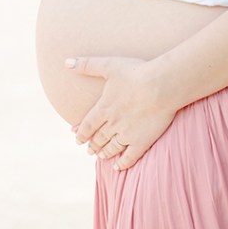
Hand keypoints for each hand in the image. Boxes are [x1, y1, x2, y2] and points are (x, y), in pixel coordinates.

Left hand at [66, 55, 176, 170]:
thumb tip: (66, 62)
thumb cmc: (136, 73)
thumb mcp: (109, 65)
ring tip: (100, 156)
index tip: (77, 138)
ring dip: (104, 153)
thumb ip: (87, 64)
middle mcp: (113, 124)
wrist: (161, 86)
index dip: (81, 133)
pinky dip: (122, 163)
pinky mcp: (142, 141)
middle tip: (88, 150)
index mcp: (103, 108)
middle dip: (92, 144)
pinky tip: (117, 166)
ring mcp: (127, 134)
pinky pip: (130, 157)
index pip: (87, 125)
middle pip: (99, 138)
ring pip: (112, 148)